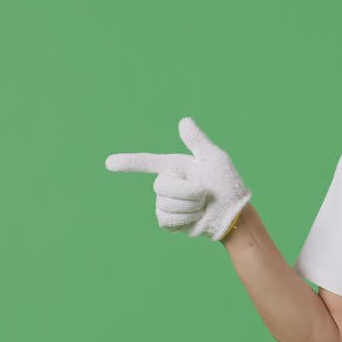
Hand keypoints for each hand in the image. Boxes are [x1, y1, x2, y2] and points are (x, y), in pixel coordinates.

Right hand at [105, 117, 251, 241]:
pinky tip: (195, 218)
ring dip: (189, 207)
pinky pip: (165, 220)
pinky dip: (184, 220)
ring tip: (202, 206)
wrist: (232, 214)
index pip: (147, 162)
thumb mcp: (215, 160)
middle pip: (161, 187)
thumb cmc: (228, 184)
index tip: (108, 163)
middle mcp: (168, 183)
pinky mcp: (169, 220)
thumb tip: (183, 121)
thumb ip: (198, 142)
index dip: (128, 162)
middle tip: (204, 194)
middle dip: (187, 192)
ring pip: (165, 205)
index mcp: (175, 166)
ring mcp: (166, 202)